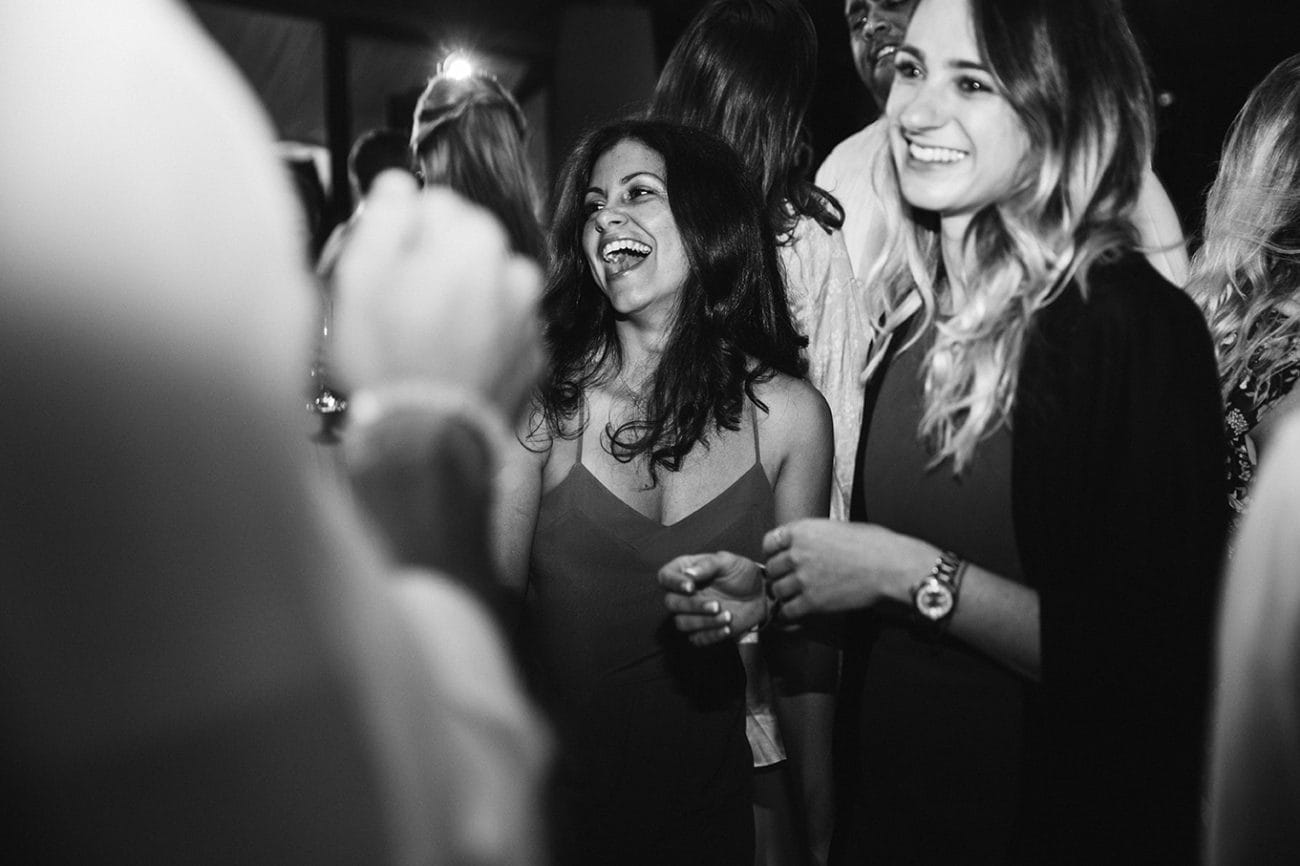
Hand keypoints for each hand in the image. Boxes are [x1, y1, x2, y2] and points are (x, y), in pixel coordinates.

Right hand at [331, 171, 542, 422]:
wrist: (429, 442)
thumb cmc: (388, 358)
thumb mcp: (360, 273)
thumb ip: (384, 214)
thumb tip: (399, 185)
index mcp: (477, 238)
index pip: (434, 206)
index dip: (401, 235)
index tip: (383, 268)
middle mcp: (517, 270)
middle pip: (464, 249)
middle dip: (434, 267)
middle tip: (398, 309)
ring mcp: (530, 318)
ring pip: (484, 291)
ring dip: (459, 304)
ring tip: (424, 343)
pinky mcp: (533, 359)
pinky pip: (499, 333)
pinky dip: (478, 341)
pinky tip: (448, 364)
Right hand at [658, 552, 767, 645]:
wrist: (760, 594)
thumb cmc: (741, 573)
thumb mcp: (728, 561)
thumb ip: (708, 564)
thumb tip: (688, 573)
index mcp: (685, 571)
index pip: (665, 577)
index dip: (673, 583)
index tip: (690, 587)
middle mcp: (684, 593)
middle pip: (671, 603)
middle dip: (692, 606)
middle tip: (716, 605)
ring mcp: (692, 613)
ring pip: (682, 623)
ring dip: (703, 622)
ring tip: (728, 615)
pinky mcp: (702, 630)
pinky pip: (697, 639)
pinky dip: (711, 635)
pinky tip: (727, 627)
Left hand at [762, 520, 936, 618]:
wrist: (890, 567)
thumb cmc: (875, 545)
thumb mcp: (839, 528)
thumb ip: (816, 536)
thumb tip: (809, 545)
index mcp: (803, 531)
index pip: (769, 542)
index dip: (773, 551)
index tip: (777, 557)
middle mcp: (797, 553)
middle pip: (771, 568)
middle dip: (779, 573)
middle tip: (787, 578)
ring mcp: (803, 578)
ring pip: (777, 590)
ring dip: (784, 594)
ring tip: (793, 595)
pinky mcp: (812, 601)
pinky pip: (788, 611)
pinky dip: (789, 613)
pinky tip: (795, 612)